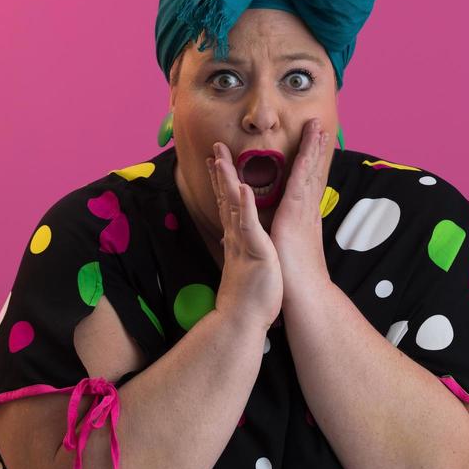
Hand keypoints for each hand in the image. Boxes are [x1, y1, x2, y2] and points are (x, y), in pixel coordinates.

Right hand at [206, 143, 282, 330]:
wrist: (244, 320)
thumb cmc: (248, 297)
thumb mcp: (242, 267)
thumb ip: (235, 251)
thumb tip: (228, 242)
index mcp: (237, 239)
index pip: (228, 205)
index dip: (222, 183)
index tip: (217, 162)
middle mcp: (236, 236)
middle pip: (226, 198)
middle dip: (220, 172)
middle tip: (215, 149)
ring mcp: (243, 242)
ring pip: (233, 205)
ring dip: (228, 181)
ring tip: (221, 159)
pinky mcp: (254, 250)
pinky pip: (249, 225)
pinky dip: (245, 205)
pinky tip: (242, 188)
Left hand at [269, 118, 331, 288]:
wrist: (302, 294)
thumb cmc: (290, 276)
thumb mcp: (279, 248)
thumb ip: (274, 235)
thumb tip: (268, 232)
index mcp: (301, 217)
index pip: (304, 183)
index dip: (308, 162)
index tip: (310, 144)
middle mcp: (305, 211)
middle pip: (311, 172)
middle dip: (314, 148)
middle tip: (319, 125)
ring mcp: (302, 212)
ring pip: (308, 173)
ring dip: (312, 149)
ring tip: (316, 127)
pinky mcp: (295, 217)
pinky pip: (299, 186)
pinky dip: (303, 167)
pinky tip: (304, 151)